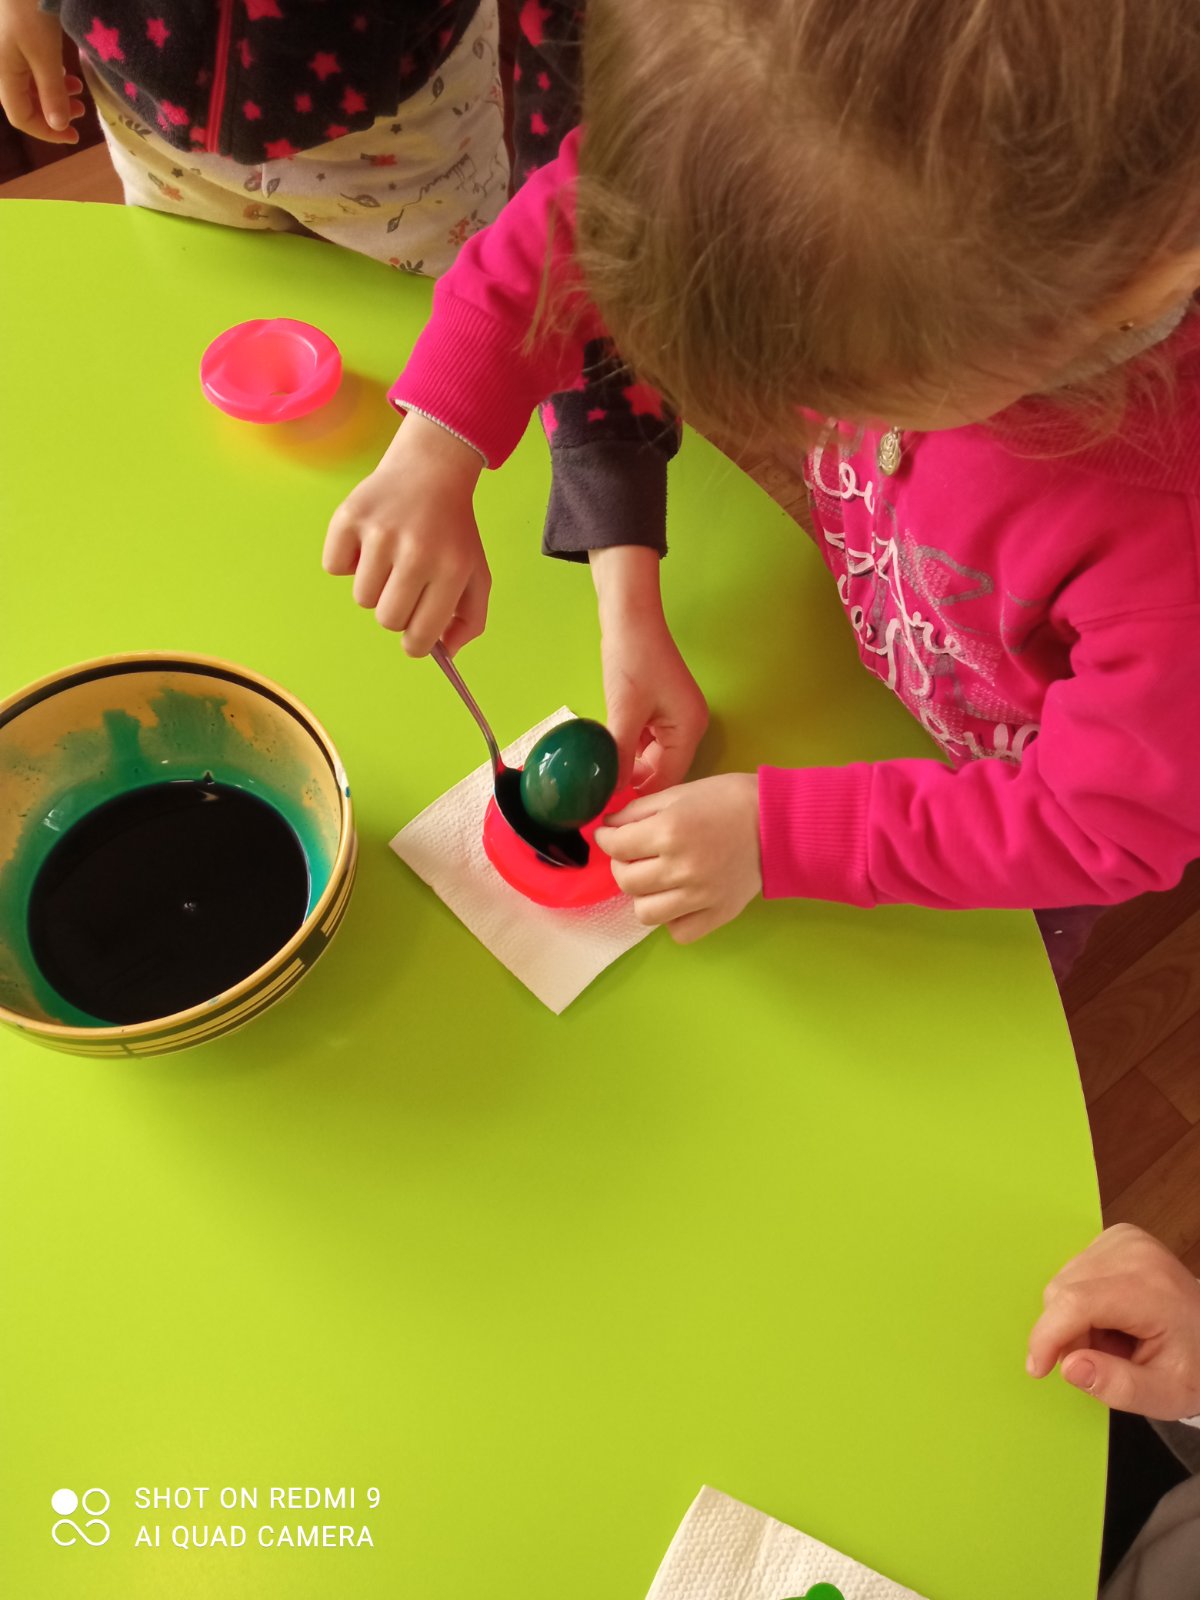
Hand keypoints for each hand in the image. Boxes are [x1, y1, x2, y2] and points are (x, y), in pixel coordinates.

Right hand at [0, 0, 83, 142]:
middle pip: (25, 103)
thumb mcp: (45, 56)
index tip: (74, 136)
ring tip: (78, 91)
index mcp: (4, 76)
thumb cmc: (29, 12)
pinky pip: (30, 69)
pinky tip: (64, 74)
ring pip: (30, 86)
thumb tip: (59, 126)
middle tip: (81, 112)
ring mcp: (7, 54)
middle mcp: (2, 68)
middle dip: (54, 113)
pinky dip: (49, 77)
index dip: (48, 133)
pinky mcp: (15, 41)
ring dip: (55, 95)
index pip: (22, 117)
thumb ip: (52, 93)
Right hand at [323, 412, 487, 656]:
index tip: (415, 635)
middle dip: (395, 611)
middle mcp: (417, 552)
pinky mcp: (350, 517)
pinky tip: (367, 541)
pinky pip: (334, 567)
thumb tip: (447, 653)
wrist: (431, 470)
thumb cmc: (452, 531)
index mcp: (452, 570)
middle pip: (387, 620)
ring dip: (373, 585)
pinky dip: (346, 560)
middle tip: (404, 585)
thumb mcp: (476, 573)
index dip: (416, 643)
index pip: (421, 637)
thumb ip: (471, 620)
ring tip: (389, 558)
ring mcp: (381, 533)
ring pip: (361, 597)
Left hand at [589, 545, 706, 789]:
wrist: (629, 615)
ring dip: (628, 767)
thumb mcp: (624, 712)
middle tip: (602, 799)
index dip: (642, 798)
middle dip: (634, 783)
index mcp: (689, 729)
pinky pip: (646, 741)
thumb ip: (618, 756)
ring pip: (651, 758)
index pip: (669, 780)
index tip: (614, 815)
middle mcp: (688, 727)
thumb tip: (607, 793)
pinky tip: (607, 754)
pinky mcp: (660, 709)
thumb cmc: (632, 659)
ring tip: (601, 780)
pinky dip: (628, 749)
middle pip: (663, 771)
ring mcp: (675, 718)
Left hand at [594, 773, 761, 942]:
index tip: (610, 835)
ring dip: (644, 895)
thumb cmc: (727, 799)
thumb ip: (638, 811)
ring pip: (645, 913)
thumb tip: (608, 827)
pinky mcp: (718, 914)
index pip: (615, 846)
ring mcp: (700, 896)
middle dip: (622, 865)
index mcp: (669, 832)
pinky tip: (679, 899)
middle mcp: (681, 868)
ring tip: (656, 880)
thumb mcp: (679, 793)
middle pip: (626, 881)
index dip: (606, 838)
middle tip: (634, 855)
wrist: (778, 822)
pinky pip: (678, 932)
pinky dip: (673, 919)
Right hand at [1026, 1223, 1199, 1419]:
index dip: (1047, 1336)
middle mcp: (1134, 1252)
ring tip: (1112, 1338)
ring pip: (1062, 1282)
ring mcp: (1124, 1239)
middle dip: (1068, 1335)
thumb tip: (1069, 1367)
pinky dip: (1079, 1301)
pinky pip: (1072, 1272)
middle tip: (1103, 1360)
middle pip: (1063, 1293)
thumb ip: (1119, 1386)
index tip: (1037, 1369)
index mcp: (1151, 1289)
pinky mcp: (1114, 1237)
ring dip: (1073, 1319)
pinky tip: (1109, 1316)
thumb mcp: (1166, 1395)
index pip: (1076, 1302)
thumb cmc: (1192, 1365)